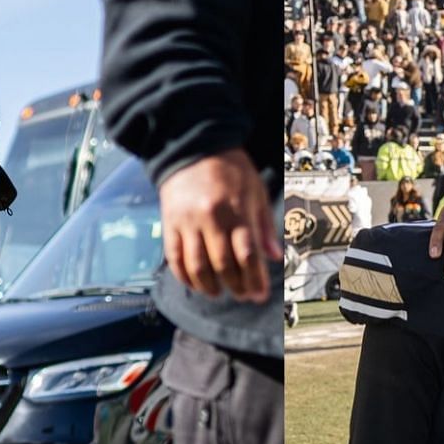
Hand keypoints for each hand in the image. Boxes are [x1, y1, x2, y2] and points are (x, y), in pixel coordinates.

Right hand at [158, 150, 280, 301]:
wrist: (192, 147)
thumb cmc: (230, 169)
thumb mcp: (255, 190)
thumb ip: (264, 225)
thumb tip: (274, 257)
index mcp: (236, 210)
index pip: (248, 255)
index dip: (255, 280)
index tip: (260, 296)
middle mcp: (211, 218)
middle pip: (224, 264)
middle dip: (236, 286)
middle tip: (243, 296)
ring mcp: (188, 222)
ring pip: (198, 266)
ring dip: (210, 287)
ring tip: (220, 294)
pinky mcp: (169, 223)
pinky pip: (175, 258)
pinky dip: (185, 277)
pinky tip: (196, 285)